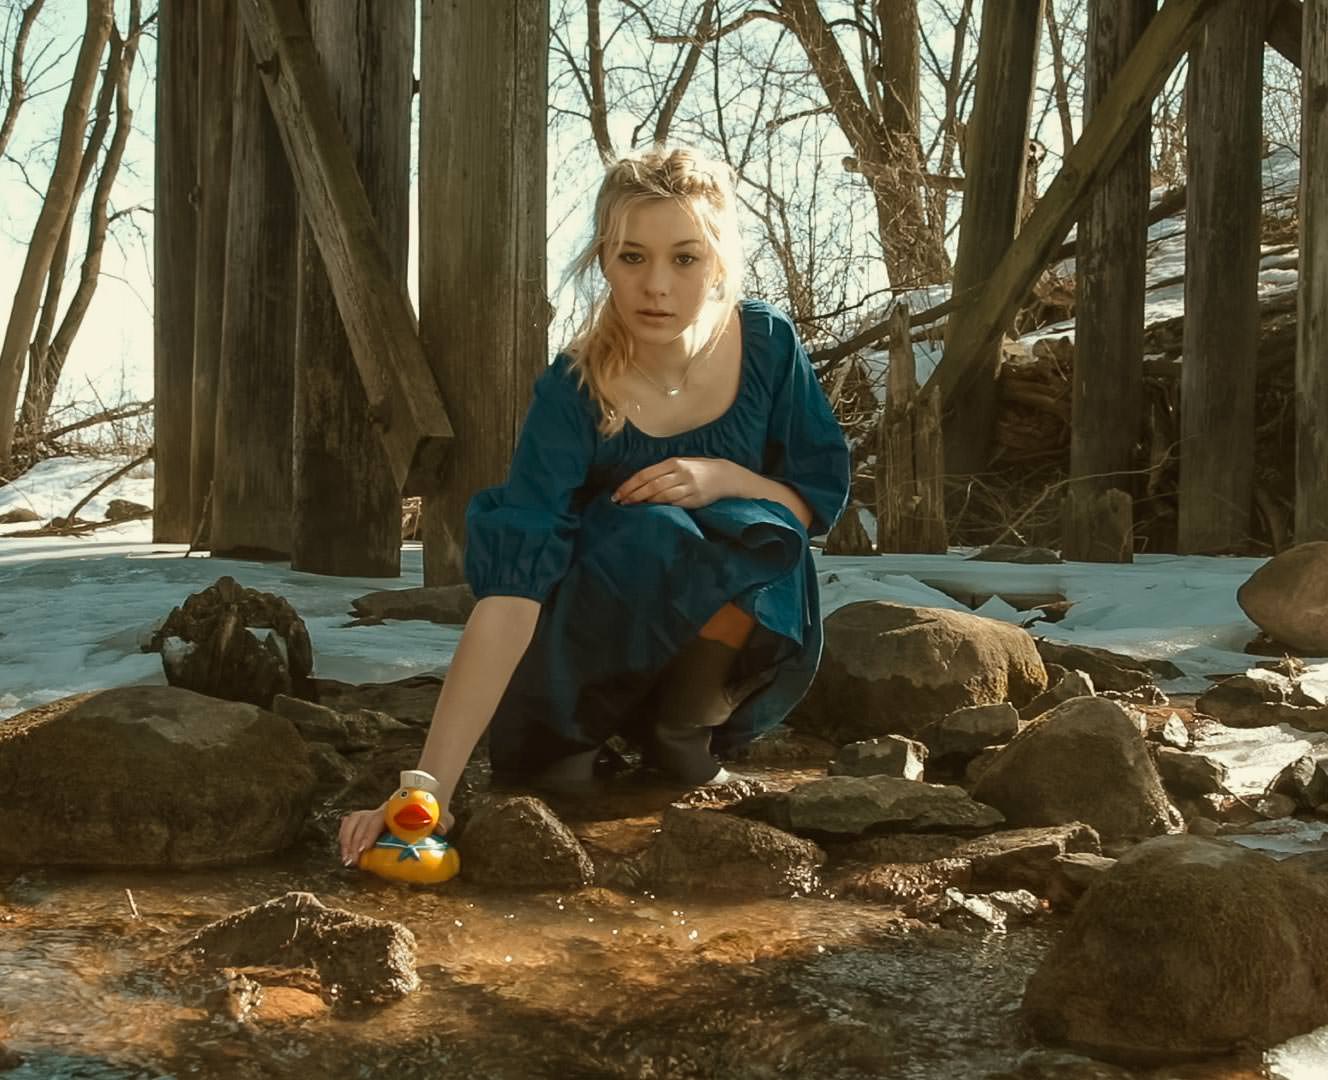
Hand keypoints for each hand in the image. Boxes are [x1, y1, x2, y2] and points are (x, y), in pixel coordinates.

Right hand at [338, 801, 454, 865]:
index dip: (368, 834)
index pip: (377, 819)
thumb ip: (443, 821)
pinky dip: (345, 834)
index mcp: (396, 809)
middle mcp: (382, 810)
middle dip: (353, 842)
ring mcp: (374, 813)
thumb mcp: (442, 814)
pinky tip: (343, 848)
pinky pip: (351, 823)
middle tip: (352, 861)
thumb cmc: (433, 809)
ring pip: (352, 821)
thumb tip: (443, 829)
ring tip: (346, 859)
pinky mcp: (370, 818)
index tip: (363, 849)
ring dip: (346, 839)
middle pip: (361, 823)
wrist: (426, 795)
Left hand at [612, 457, 740, 509]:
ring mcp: (688, 487)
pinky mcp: (695, 499)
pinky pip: (674, 504)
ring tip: (632, 508)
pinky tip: (652, 511)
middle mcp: (680, 473)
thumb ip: (662, 472)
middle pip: (651, 486)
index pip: (645, 474)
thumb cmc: (699, 469)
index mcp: (674, 462)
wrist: (726, 476)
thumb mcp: (681, 463)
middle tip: (620, 503)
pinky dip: (661, 507)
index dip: (629, 485)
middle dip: (633, 496)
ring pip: (661, 496)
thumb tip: (639, 483)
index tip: (617, 494)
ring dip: (645, 503)